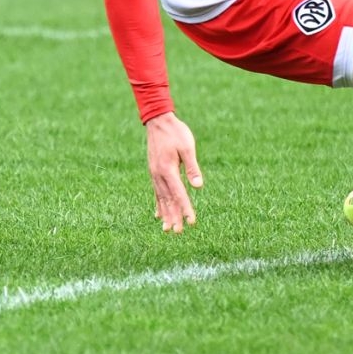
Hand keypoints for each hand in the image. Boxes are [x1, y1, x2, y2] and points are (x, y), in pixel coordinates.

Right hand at [144, 112, 202, 232]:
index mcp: (168, 169)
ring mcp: (154, 174)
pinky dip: (158, 205)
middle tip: (179, 232)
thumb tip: (198, 186)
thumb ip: (192, 167)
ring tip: (168, 230)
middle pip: (168, 200)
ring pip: (161, 199)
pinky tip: (158, 215)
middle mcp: (159, 175)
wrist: (158, 121)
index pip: (179, 194)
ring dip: (165, 214)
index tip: (191, 222)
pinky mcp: (154, 172)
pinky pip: (156, 192)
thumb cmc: (176, 132)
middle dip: (174, 217)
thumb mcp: (187, 147)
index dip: (185, 208)